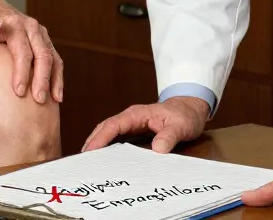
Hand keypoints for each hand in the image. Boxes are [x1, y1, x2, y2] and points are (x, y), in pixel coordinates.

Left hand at [0, 0, 63, 103]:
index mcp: (13, 24)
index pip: (22, 51)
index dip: (22, 72)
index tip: (18, 92)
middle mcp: (31, 26)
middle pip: (42, 55)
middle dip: (42, 79)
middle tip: (38, 100)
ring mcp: (40, 32)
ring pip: (53, 57)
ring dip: (54, 80)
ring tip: (53, 100)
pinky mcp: (45, 39)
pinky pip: (55, 59)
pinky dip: (57, 76)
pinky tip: (56, 95)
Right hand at [81, 96, 209, 152]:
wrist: (190, 109)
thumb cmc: (184, 115)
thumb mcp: (180, 125)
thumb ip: (169, 136)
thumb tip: (157, 148)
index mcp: (137, 114)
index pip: (113, 125)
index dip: (100, 138)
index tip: (90, 151)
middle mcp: (130, 118)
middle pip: (105, 128)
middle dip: (92, 143)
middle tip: (82, 161)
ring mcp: (131, 124)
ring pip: (109, 133)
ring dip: (98, 145)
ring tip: (88, 162)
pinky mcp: (134, 131)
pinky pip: (117, 139)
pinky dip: (108, 147)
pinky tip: (105, 159)